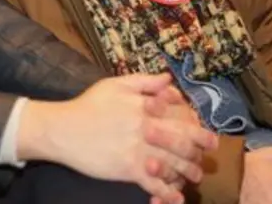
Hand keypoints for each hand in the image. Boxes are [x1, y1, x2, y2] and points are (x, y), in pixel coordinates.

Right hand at [18, 74, 216, 202]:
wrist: (63, 129)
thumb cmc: (88, 105)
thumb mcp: (116, 84)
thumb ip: (145, 81)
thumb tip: (170, 80)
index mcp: (146, 107)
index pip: (181, 118)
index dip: (198, 128)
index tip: (208, 135)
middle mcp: (146, 127)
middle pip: (182, 142)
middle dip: (199, 152)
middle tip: (207, 159)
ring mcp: (138, 150)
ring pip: (173, 164)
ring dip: (188, 173)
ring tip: (194, 178)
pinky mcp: (128, 169)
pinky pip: (154, 183)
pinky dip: (167, 192)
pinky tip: (175, 198)